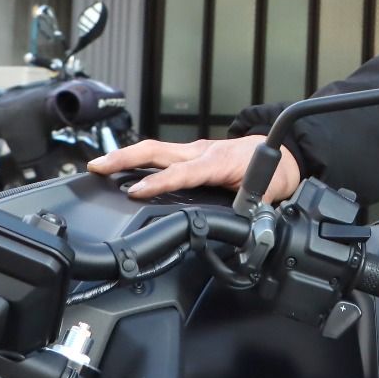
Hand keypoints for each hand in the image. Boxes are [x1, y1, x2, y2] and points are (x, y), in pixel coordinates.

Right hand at [88, 134, 302, 201]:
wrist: (283, 149)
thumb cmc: (273, 170)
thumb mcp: (266, 194)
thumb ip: (250, 210)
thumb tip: (242, 228)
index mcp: (217, 162)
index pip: (181, 173)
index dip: (158, 183)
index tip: (135, 192)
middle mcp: (201, 152)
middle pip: (155, 151)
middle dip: (123, 158)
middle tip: (96, 167)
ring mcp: (195, 150)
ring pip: (154, 149)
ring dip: (124, 157)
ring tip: (98, 166)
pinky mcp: (192, 153)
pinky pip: (161, 154)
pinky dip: (138, 159)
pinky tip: (123, 168)